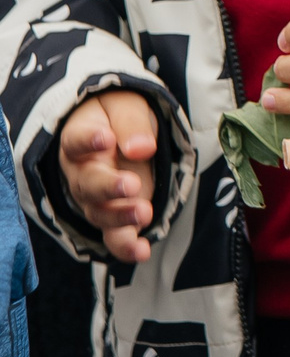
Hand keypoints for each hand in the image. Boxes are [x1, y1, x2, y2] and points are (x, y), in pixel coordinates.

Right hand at [56, 89, 159, 262]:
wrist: (117, 130)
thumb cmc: (118, 115)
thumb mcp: (127, 106)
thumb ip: (132, 124)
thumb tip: (141, 148)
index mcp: (79, 139)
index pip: (76, 140)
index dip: (88, 140)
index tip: (106, 137)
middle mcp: (81, 172)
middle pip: (86, 184)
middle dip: (108, 187)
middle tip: (131, 184)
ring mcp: (95, 197)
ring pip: (99, 213)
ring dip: (121, 217)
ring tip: (145, 214)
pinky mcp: (114, 213)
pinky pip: (114, 234)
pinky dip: (125, 246)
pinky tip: (142, 251)